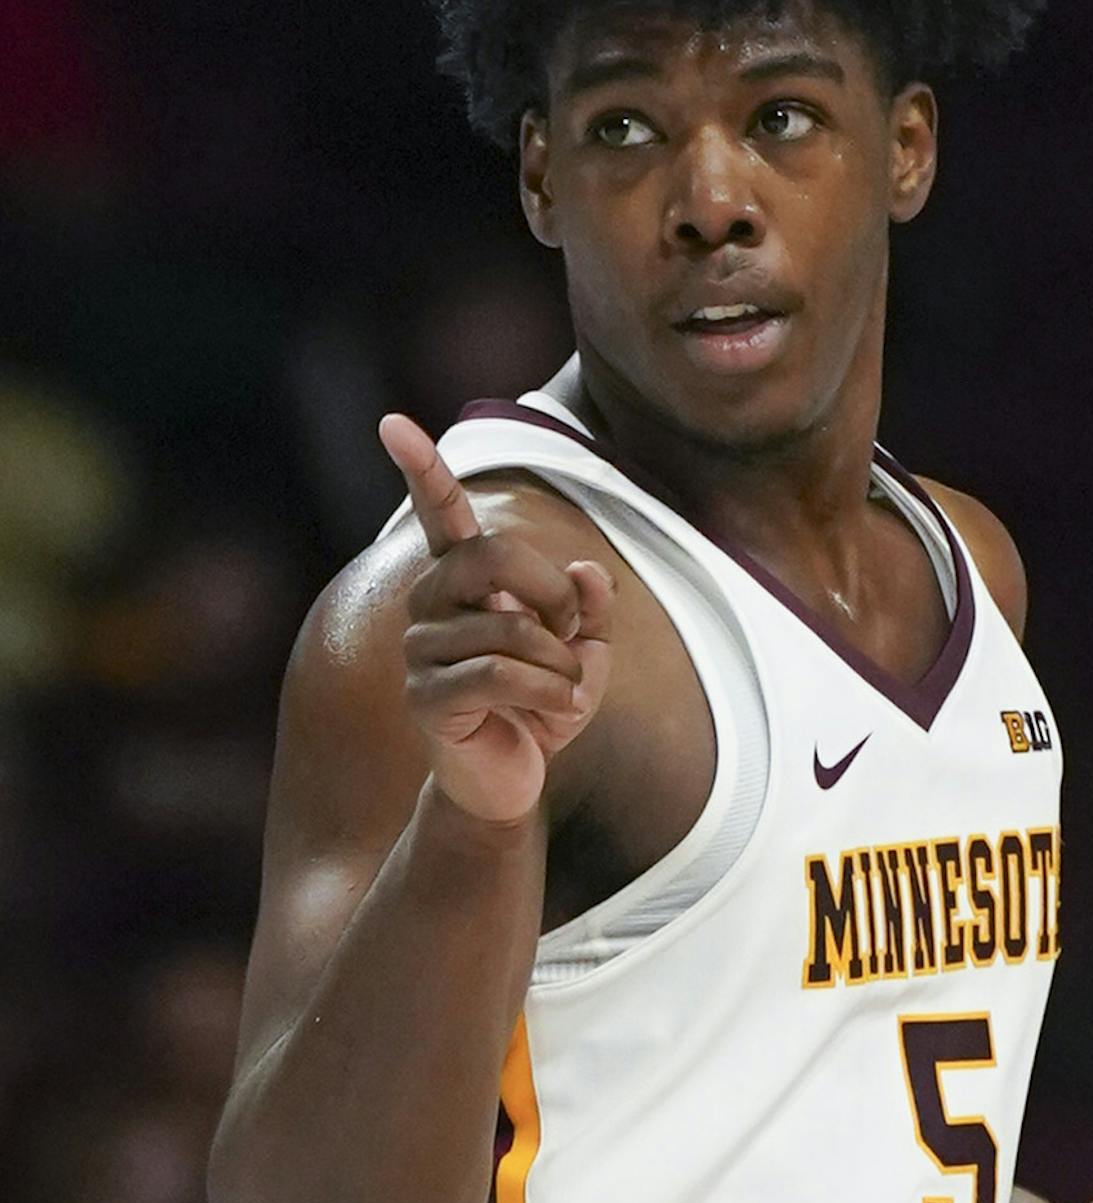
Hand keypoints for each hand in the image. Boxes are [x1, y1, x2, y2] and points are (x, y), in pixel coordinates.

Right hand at [379, 411, 612, 824]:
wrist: (515, 779)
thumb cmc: (543, 706)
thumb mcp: (586, 652)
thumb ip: (591, 608)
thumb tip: (585, 570)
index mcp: (463, 582)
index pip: (438, 513)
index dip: (420, 467)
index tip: (392, 422)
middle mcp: (431, 605)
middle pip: (492, 555)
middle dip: (551, 592)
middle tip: (573, 633)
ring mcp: (421, 651)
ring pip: (507, 627)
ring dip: (559, 662)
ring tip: (565, 691)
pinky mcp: (427, 698)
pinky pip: (498, 674)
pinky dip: (549, 691)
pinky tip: (561, 712)